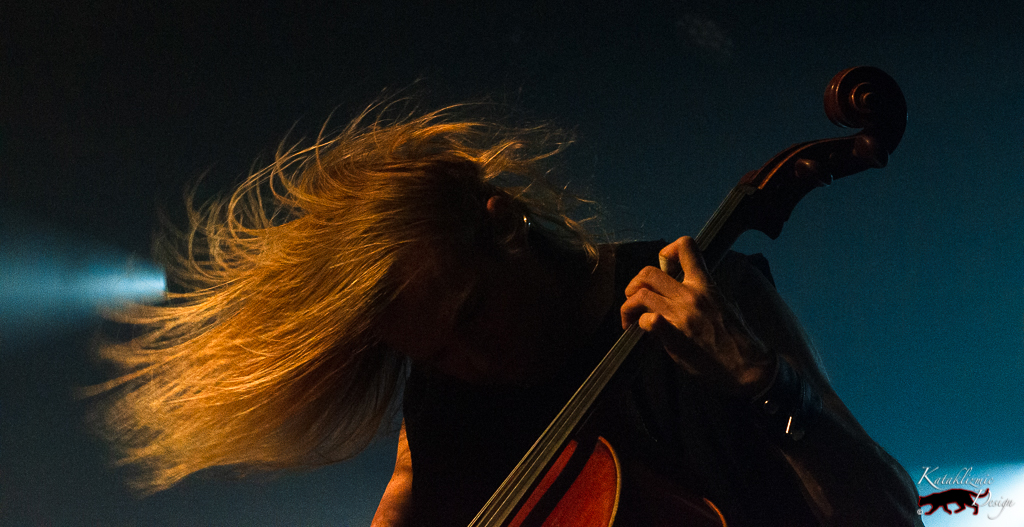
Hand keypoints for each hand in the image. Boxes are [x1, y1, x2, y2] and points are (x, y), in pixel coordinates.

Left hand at [620, 237, 773, 396]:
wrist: (746, 366)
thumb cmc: (736, 338)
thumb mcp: (723, 304)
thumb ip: (702, 294)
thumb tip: (682, 292)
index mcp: (705, 284)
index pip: (686, 248)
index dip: (667, 252)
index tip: (663, 268)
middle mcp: (691, 295)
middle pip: (648, 272)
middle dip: (634, 284)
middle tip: (635, 299)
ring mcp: (682, 315)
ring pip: (641, 295)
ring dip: (629, 306)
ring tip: (631, 319)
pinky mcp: (675, 337)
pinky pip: (650, 321)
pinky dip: (639, 323)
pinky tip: (640, 331)